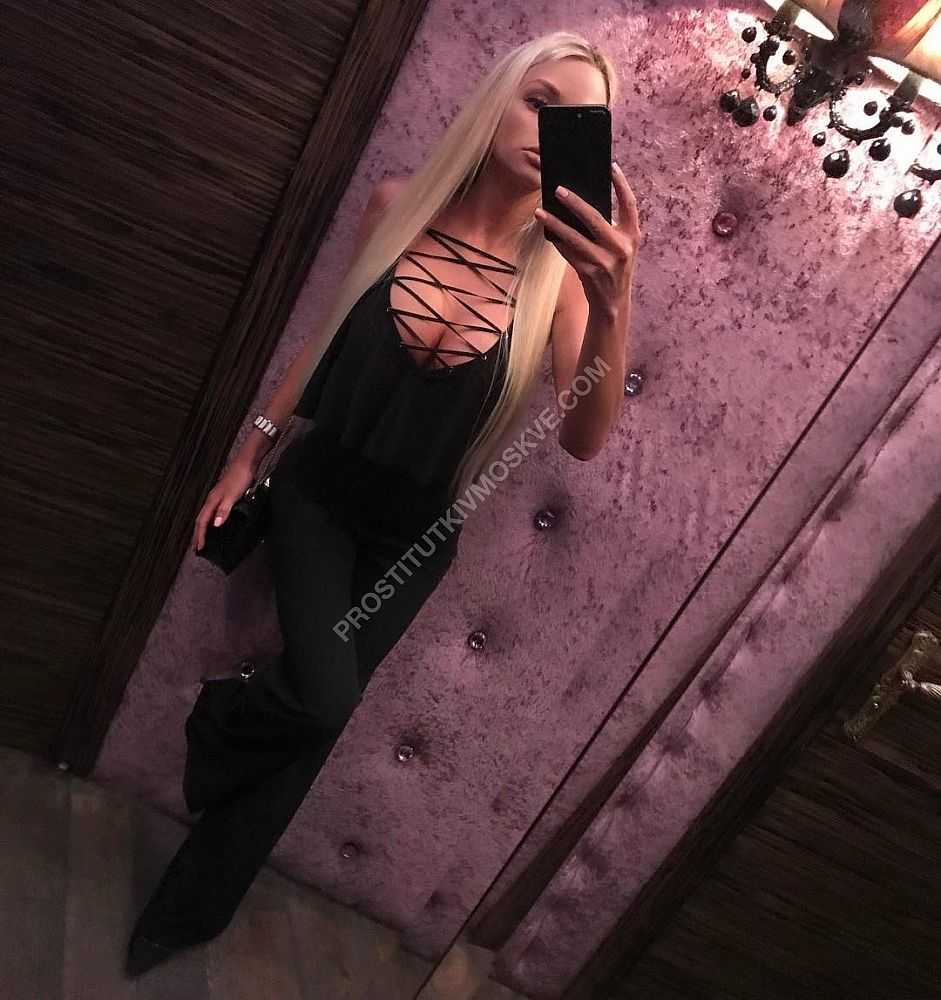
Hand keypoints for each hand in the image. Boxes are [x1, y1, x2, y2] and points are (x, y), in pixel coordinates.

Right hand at [192, 458, 256, 552]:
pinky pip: (212, 512)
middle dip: (197, 535)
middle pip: (200, 520)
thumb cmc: (239, 478)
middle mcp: (211, 500)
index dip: (200, 536)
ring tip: (201, 539)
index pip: (202, 522)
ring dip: (202, 529)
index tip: (199, 548)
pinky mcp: (222, 497)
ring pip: (205, 516)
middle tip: (195, 548)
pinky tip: (214, 524)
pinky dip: (209, 521)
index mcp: (212, 501)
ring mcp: (216, 498)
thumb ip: (224, 510)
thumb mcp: (233, 496)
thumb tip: (214, 525)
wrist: (245, 464)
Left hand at [534, 161, 639, 317]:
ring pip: (574, 237)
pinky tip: (546, 230)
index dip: (621, 184)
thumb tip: (580, 203)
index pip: (630, 203)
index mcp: (633, 236)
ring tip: (540, 211)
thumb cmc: (615, 269)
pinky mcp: (588, 273)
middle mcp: (621, 248)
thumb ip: (610, 228)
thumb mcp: (621, 247)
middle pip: (595, 218)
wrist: (613, 304)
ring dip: (555, 223)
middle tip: (558, 189)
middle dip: (574, 202)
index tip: (610, 166)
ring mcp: (604, 262)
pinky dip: (556, 241)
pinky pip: (567, 252)